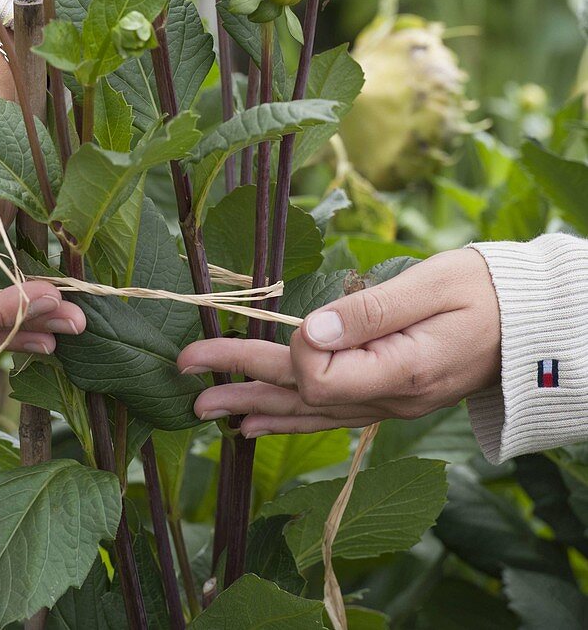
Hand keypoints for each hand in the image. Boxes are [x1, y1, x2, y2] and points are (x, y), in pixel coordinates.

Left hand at [177, 249, 499, 435]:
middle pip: (299, 393)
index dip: (293, 348)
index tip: (297, 319)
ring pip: (307, 411)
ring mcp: (387, 405)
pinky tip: (254, 425)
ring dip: (252, 405)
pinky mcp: (386, 398)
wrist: (528, 322)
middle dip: (239, 379)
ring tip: (203, 406)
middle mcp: (387, 399)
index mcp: (399, 370)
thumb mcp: (433, 286)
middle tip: (185, 374)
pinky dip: (288, 419)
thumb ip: (371, 311)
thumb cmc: (484, 291)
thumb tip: (310, 328)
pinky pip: (327, 416)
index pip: (319, 376)